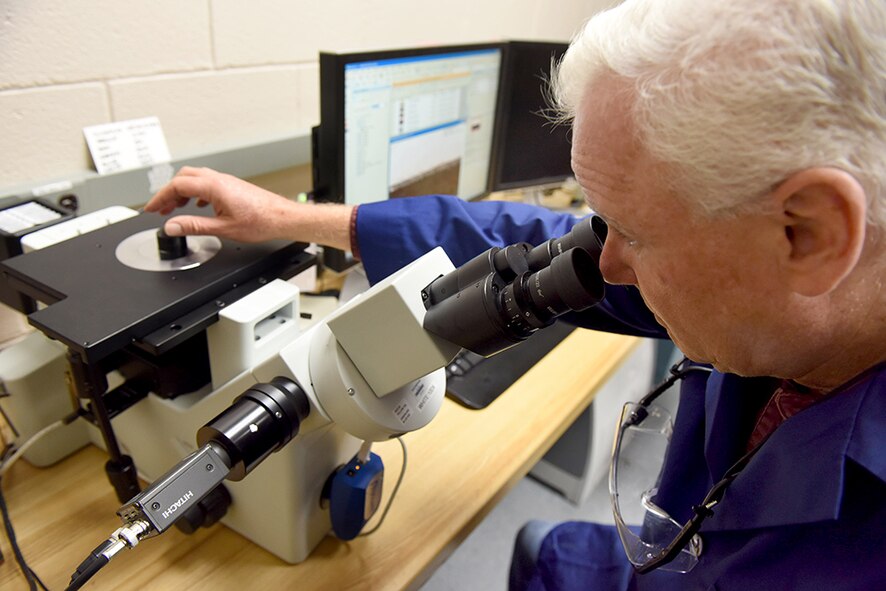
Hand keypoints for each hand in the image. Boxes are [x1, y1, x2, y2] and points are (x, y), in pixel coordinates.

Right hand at [143, 166, 299, 242]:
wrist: (281, 217)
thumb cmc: (260, 221)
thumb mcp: (222, 228)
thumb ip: (194, 226)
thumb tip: (172, 226)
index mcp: (213, 187)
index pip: (177, 185)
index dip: (160, 197)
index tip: (150, 208)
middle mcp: (219, 180)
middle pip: (184, 178)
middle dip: (169, 192)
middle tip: (161, 208)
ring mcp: (226, 182)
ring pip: (196, 179)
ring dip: (182, 192)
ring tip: (175, 208)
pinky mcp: (233, 187)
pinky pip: (208, 184)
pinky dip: (196, 193)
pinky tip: (198, 206)